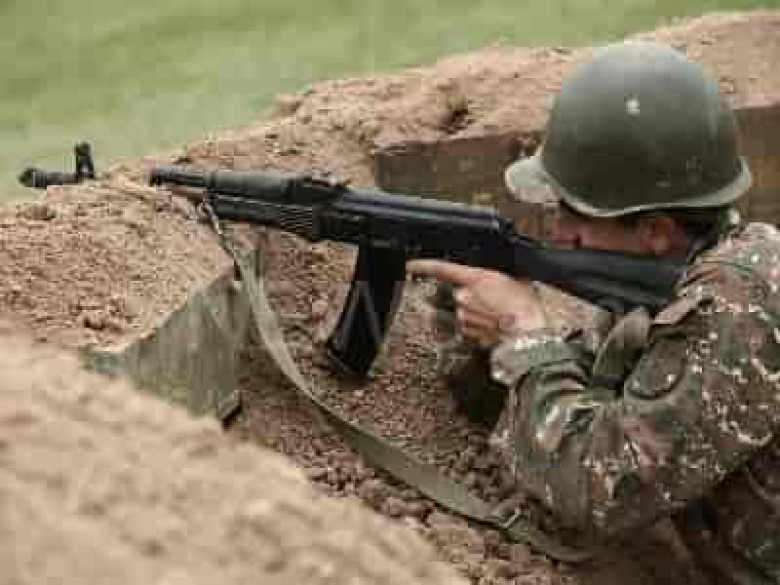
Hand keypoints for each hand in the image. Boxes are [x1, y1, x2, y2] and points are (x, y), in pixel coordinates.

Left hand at [407, 259, 548, 347]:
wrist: (528, 335)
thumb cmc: (525, 307)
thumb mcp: (517, 279)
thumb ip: (500, 275)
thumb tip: (501, 276)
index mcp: (474, 279)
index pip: (440, 268)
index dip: (423, 265)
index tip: (411, 265)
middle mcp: (463, 298)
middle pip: (456, 292)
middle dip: (469, 296)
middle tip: (491, 300)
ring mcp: (462, 317)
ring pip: (461, 311)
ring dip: (473, 312)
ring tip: (496, 316)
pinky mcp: (466, 335)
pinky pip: (467, 327)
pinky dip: (476, 327)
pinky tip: (492, 327)